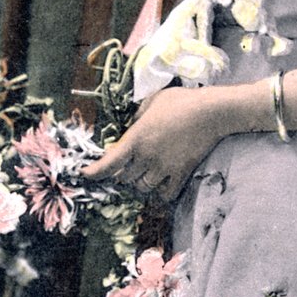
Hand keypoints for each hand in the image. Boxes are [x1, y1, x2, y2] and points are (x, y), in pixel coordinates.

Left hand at [81, 87, 220, 201]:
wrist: (211, 111)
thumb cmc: (181, 101)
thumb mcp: (152, 101)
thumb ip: (138, 117)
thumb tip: (131, 126)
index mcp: (136, 138)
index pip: (109, 162)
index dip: (94, 172)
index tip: (85, 174)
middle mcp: (147, 156)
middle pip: (125, 178)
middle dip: (123, 172)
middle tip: (129, 165)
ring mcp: (164, 168)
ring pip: (143, 187)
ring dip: (141, 182)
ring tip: (147, 171)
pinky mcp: (181, 174)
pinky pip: (165, 194)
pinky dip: (161, 192)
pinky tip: (163, 183)